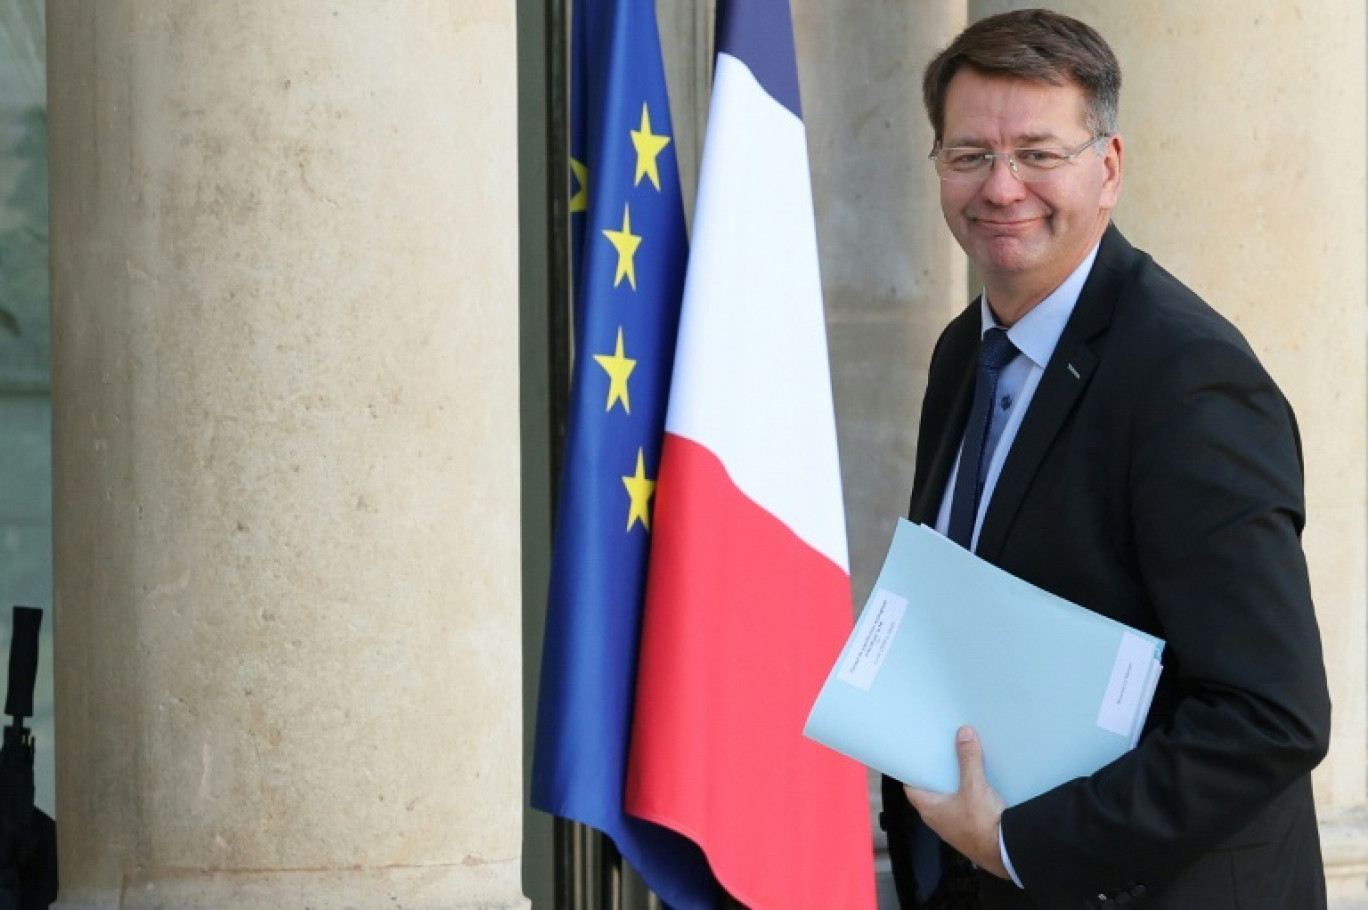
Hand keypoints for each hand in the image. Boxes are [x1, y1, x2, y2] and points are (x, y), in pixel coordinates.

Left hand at [904, 726, 1008, 878]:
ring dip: (955, 787)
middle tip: (944, 757)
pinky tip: (980, 789)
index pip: (912, 788)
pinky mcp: (971, 831)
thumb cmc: (983, 827)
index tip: (917, 759)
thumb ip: (969, 759)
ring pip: (949, 801)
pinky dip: (968, 798)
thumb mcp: (974, 786)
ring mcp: (954, 828)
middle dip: (938, 775)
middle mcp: (939, 821)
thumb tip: (964, 736)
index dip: (913, 772)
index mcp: (930, 810)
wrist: (1006, 852)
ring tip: (963, 768)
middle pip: (932, 792)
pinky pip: (965, 810)